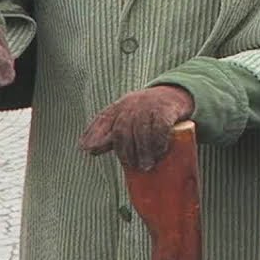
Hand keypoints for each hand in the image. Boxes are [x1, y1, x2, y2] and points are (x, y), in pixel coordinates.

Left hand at [79, 86, 194, 169]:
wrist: (172, 94)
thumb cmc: (143, 112)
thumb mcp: (124, 117)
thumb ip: (107, 132)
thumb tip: (86, 149)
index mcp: (118, 107)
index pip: (102, 120)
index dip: (95, 135)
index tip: (87, 149)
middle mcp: (131, 105)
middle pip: (122, 131)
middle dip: (124, 151)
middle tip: (132, 165)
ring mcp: (149, 106)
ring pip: (141, 131)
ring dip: (143, 151)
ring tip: (146, 166)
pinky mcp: (166, 110)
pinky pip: (160, 128)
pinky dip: (159, 142)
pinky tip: (159, 152)